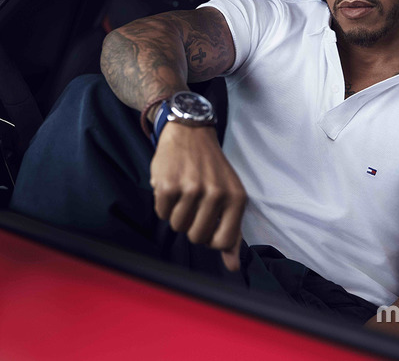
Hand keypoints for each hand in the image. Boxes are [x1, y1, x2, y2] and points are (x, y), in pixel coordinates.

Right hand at [150, 123, 246, 270]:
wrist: (190, 132)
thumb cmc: (211, 169)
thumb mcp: (230, 195)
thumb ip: (232, 231)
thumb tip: (233, 267)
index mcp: (236, 198)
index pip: (222, 242)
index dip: (210, 239)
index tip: (207, 223)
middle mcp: (216, 194)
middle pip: (196, 237)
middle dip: (191, 225)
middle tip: (193, 203)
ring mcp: (191, 189)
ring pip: (178, 226)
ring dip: (177, 214)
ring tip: (182, 193)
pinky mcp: (168, 185)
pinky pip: (162, 213)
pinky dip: (163, 204)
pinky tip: (171, 186)